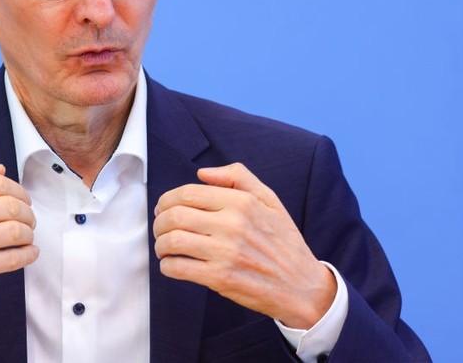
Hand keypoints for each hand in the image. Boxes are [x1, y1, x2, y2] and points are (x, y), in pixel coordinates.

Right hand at [0, 163, 37, 312]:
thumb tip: (0, 169)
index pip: (0, 183)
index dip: (19, 192)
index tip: (23, 200)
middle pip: (12, 206)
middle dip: (27, 213)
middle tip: (28, 220)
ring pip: (17, 231)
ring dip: (29, 234)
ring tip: (27, 236)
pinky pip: (12, 259)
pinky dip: (27, 255)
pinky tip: (28, 253)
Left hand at [153, 163, 334, 328]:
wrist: (303, 287)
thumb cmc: (284, 243)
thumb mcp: (270, 201)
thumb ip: (239, 178)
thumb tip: (202, 173)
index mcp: (242, 202)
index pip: (188, 193)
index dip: (167, 200)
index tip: (163, 208)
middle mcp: (233, 225)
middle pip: (175, 215)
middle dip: (159, 222)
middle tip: (160, 229)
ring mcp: (226, 253)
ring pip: (172, 241)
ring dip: (160, 244)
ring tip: (164, 248)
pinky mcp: (220, 279)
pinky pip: (178, 268)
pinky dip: (167, 267)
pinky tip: (172, 265)